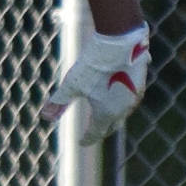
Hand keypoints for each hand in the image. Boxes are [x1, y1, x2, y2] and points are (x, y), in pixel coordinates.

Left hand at [41, 24, 149, 143]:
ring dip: (113, 117)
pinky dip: (121, 103)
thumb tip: (44, 116)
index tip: (81, 143)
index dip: (87, 138)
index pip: (96, 132)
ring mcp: (134, 97)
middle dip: (101, 130)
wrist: (119, 43)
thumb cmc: (94, 65)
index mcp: (107, 114)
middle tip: (93, 133)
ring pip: (123, 113)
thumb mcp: (72, 84)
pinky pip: (129, 100)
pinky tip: (118, 98)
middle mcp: (123, 109)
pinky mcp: (140, 84)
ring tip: (105, 117)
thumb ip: (58, 101)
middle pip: (111, 125)